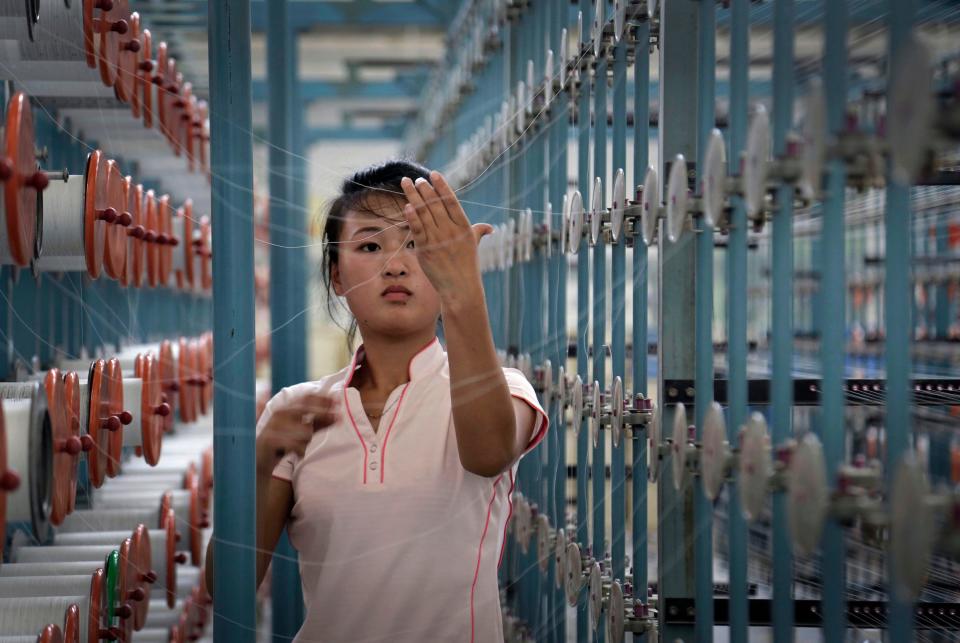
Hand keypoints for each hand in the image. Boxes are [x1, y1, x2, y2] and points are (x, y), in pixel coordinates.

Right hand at [255, 392, 336, 474]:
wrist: (260, 461)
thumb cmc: (285, 443)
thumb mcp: (304, 432)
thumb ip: (319, 423)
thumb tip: (339, 416)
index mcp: (288, 408)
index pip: (307, 397)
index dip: (323, 398)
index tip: (339, 400)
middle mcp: (280, 413)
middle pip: (306, 409)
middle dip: (323, 413)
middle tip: (338, 418)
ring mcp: (274, 426)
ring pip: (304, 430)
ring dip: (307, 441)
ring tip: (301, 447)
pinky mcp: (270, 440)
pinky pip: (295, 444)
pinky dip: (300, 450)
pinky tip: (298, 454)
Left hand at [399, 171, 492, 302]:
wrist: (460, 288)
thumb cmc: (467, 266)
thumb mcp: (474, 246)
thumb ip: (478, 232)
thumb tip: (489, 228)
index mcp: (464, 227)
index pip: (451, 201)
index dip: (442, 186)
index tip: (433, 174)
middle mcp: (451, 231)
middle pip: (435, 204)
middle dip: (424, 189)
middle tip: (416, 179)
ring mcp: (438, 241)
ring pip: (423, 213)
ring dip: (413, 196)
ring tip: (406, 183)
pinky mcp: (425, 250)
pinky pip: (417, 230)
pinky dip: (412, 217)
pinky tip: (406, 206)